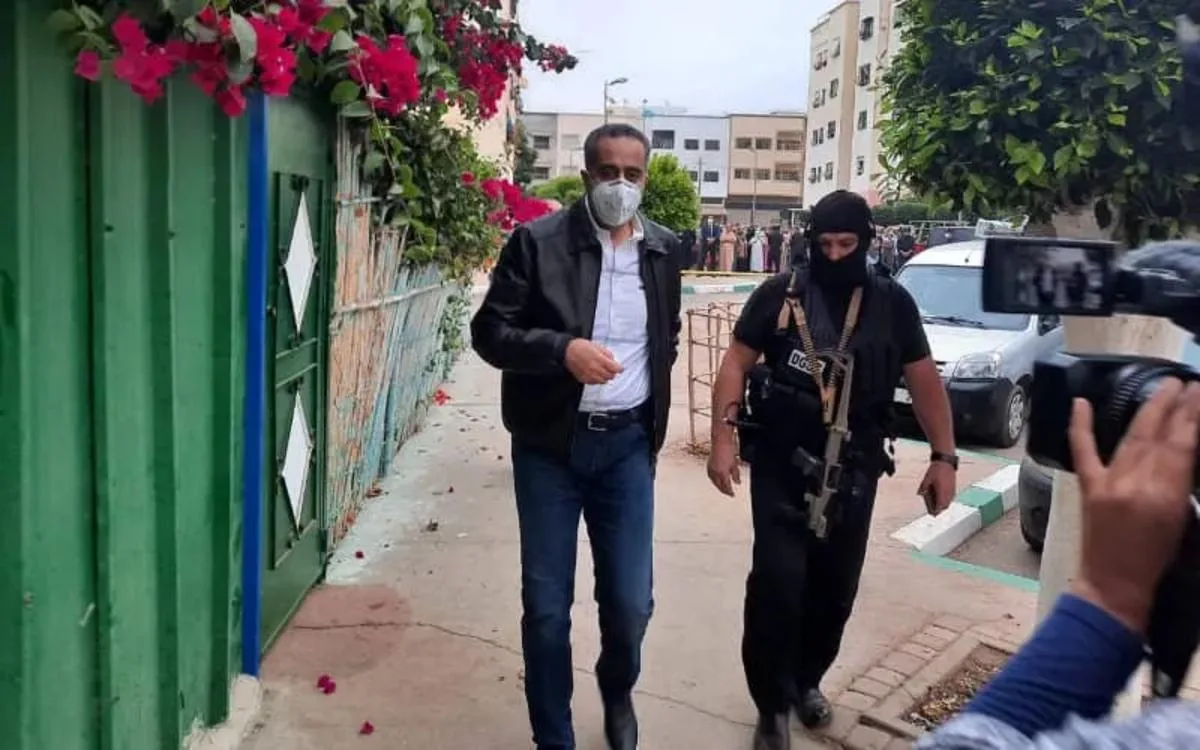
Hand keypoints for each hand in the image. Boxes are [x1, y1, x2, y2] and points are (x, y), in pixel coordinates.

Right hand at [564, 339, 622, 384]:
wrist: (567, 351)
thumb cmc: (581, 346)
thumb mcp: (597, 346)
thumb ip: (607, 354)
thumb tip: (613, 360)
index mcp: (600, 360)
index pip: (615, 368)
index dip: (619, 368)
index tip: (620, 368)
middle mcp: (595, 369)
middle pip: (610, 376)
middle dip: (612, 373)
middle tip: (611, 369)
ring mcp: (589, 375)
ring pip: (603, 381)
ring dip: (605, 377)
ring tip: (603, 372)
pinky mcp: (584, 379)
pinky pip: (594, 383)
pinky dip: (597, 380)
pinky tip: (596, 375)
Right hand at [707, 437, 741, 496]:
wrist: (720, 443)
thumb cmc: (728, 451)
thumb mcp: (735, 465)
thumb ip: (736, 475)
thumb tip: (737, 483)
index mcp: (722, 473)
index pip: (726, 486)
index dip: (730, 492)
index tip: (732, 495)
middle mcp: (715, 473)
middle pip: (719, 485)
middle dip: (724, 490)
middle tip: (728, 493)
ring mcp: (711, 469)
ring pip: (714, 482)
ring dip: (718, 486)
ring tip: (722, 488)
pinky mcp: (708, 466)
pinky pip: (710, 476)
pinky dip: (714, 480)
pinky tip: (715, 480)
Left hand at [918, 460, 956, 515]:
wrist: (945, 462)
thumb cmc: (936, 470)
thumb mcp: (926, 479)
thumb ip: (923, 488)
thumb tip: (920, 494)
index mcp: (942, 493)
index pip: (939, 507)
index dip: (935, 511)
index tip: (931, 513)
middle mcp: (949, 493)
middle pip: (944, 506)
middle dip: (938, 509)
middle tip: (932, 509)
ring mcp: (952, 490)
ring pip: (948, 502)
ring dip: (942, 505)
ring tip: (935, 504)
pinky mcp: (954, 487)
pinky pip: (951, 498)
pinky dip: (946, 500)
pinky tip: (940, 497)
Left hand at [1068, 379, 1199, 632]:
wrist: (1113, 587)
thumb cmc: (1157, 562)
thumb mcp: (1183, 521)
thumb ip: (1183, 484)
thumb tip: (1184, 450)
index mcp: (1165, 495)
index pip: (1182, 445)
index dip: (1192, 416)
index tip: (1199, 394)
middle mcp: (1135, 483)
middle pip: (1157, 435)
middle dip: (1174, 405)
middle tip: (1186, 383)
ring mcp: (1108, 484)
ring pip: (1130, 439)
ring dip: (1148, 411)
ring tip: (1164, 388)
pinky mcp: (1087, 489)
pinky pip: (1082, 452)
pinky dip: (1079, 426)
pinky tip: (1080, 402)